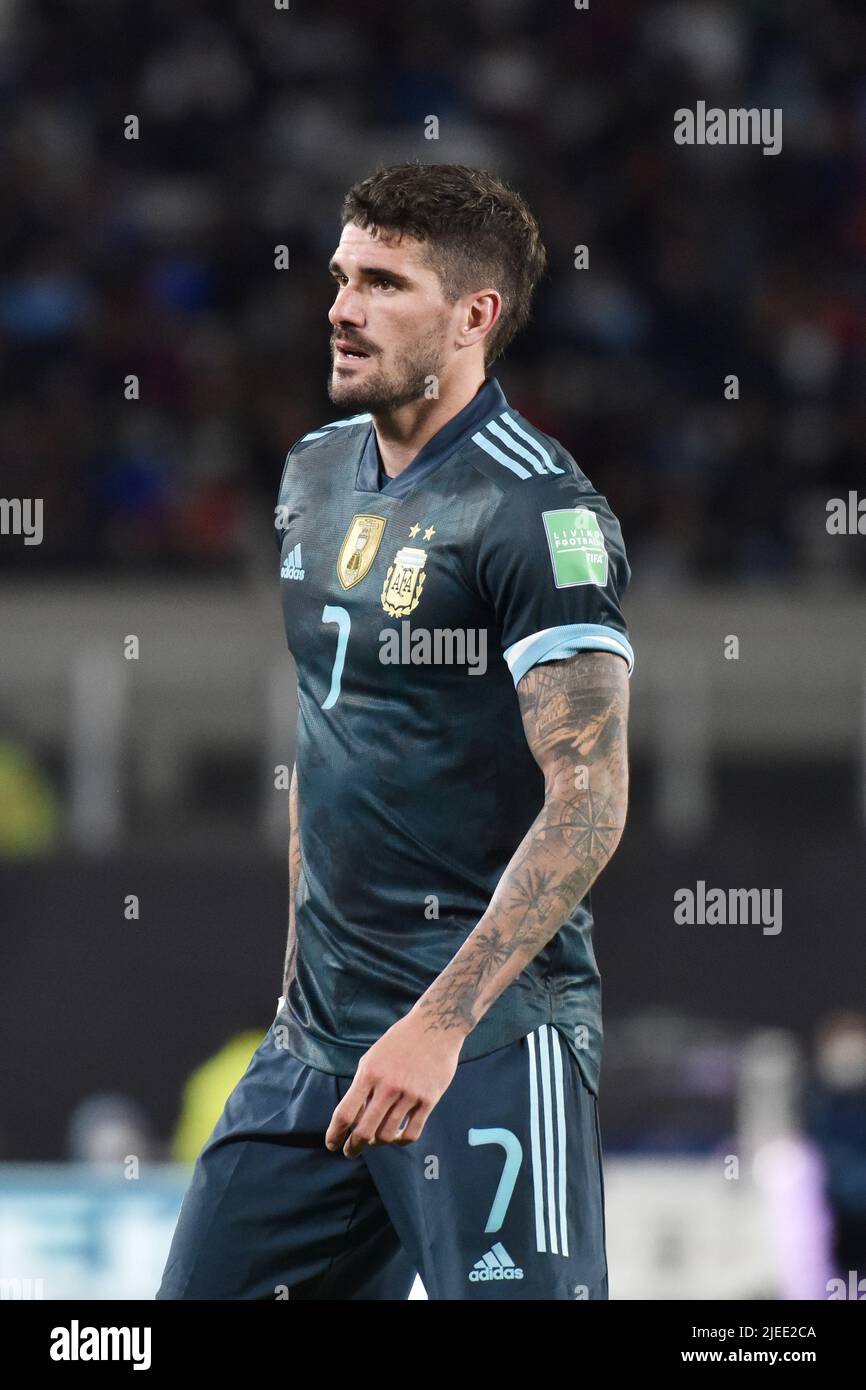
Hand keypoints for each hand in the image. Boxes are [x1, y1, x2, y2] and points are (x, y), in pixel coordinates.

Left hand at [325, 1010, 462, 1157]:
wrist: (434, 1027)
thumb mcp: (372, 1058)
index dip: (335, 1134)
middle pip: (364, 1130)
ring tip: (375, 1140)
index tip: (332, 1144)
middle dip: (354, 1146)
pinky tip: (397, 1136)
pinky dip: (401, 1141)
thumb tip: (354, 1117)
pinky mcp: (429, 1100)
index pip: (345, 1113)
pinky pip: (412, 1133)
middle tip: (351, 1151)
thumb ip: (362, 1086)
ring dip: (377, 1142)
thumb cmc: (399, 1042)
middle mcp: (388, 1086)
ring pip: (387, 1135)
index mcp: (369, 1073)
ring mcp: (410, 1094)